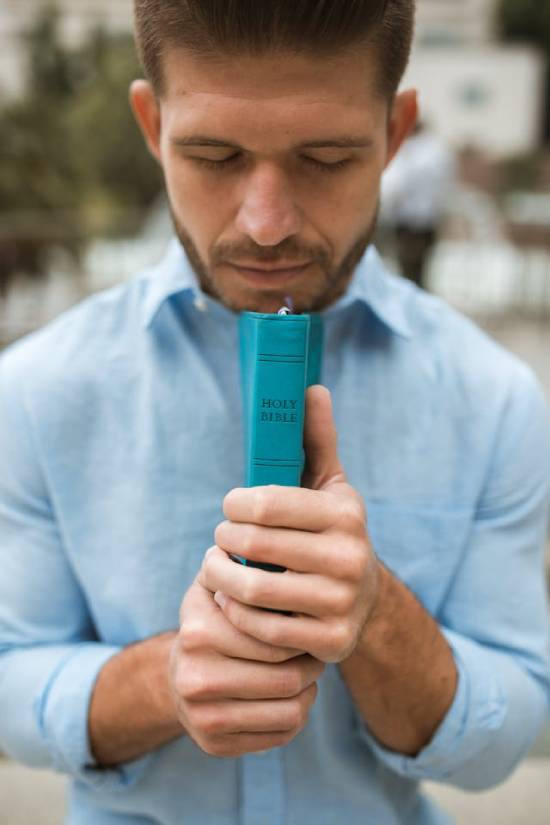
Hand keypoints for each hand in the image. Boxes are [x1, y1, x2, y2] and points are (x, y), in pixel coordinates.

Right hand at [169, 576, 324, 756]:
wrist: (180, 672)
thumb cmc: (213, 617)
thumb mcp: (217, 583)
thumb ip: (240, 563)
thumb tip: (270, 544)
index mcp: (198, 633)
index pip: (275, 638)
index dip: (302, 631)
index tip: (309, 623)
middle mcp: (195, 678)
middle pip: (285, 678)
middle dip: (311, 664)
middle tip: (315, 650)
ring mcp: (202, 717)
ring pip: (290, 711)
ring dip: (308, 692)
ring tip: (307, 673)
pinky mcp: (213, 745)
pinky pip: (280, 735)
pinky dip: (296, 715)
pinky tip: (291, 696)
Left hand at [199, 386, 379, 663]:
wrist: (366, 600)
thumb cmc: (333, 533)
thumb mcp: (331, 487)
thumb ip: (317, 439)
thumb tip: (310, 388)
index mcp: (346, 513)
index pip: (266, 503)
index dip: (234, 503)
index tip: (230, 505)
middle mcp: (349, 558)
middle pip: (252, 545)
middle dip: (223, 537)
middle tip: (220, 537)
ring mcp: (340, 604)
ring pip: (250, 589)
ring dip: (218, 575)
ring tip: (215, 565)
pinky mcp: (329, 642)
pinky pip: (258, 629)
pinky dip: (234, 612)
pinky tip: (232, 598)